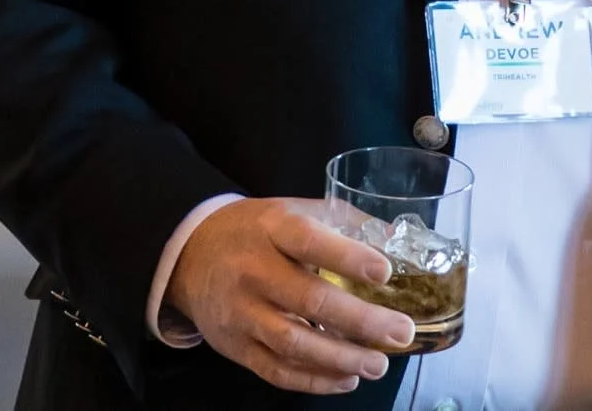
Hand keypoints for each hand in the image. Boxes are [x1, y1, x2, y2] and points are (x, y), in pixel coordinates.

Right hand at [168, 197, 415, 392]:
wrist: (191, 255)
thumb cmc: (258, 231)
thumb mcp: (295, 210)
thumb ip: (345, 222)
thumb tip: (398, 238)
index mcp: (273, 228)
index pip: (309, 241)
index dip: (347, 257)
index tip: (385, 272)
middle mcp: (253, 270)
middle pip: (308, 300)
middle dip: (360, 320)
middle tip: (400, 332)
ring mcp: (241, 312)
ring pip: (293, 343)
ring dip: (340, 358)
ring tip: (378, 364)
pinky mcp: (235, 346)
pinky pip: (275, 370)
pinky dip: (313, 380)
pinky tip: (345, 378)